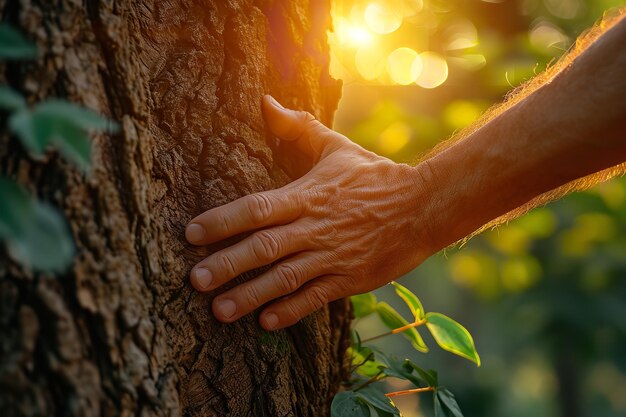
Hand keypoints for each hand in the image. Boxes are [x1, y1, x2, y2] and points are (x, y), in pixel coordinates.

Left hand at [185, 95, 433, 329]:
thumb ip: (298, 127)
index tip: (191, 233)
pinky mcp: (350, 278)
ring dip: (252, 295)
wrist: (423, 206)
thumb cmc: (374, 176)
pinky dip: (291, 310)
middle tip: (194, 280)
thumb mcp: (336, 146)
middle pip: (265, 247)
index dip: (223, 221)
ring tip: (219, 312)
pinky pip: (316, 297)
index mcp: (307, 195)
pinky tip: (265, 323)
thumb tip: (265, 102)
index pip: (257, 208)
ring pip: (286, 278)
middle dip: (228, 264)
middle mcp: (315, 227)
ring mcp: (333, 255)